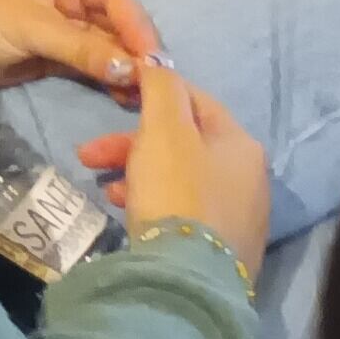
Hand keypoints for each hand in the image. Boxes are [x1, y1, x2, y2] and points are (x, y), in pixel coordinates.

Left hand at [0, 0, 162, 94]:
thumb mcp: (29, 25)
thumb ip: (80, 47)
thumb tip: (132, 69)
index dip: (138, 26)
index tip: (156, 60)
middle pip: (115, 23)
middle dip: (135, 52)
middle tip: (158, 87)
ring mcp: (63, 25)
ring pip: (105, 47)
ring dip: (123, 70)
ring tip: (146, 98)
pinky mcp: (53, 53)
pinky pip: (88, 64)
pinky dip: (105, 79)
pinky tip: (123, 97)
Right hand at [77, 63, 272, 269]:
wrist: (189, 276)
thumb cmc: (176, 189)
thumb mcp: (163, 128)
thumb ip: (160, 87)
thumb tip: (158, 62)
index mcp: (240, 143)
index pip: (194, 99)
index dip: (152, 92)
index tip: (114, 98)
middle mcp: (249, 176)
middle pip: (182, 142)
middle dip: (130, 142)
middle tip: (90, 154)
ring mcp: (239, 214)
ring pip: (178, 176)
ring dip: (136, 172)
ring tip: (105, 187)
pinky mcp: (223, 246)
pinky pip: (182, 208)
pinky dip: (152, 201)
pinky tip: (127, 210)